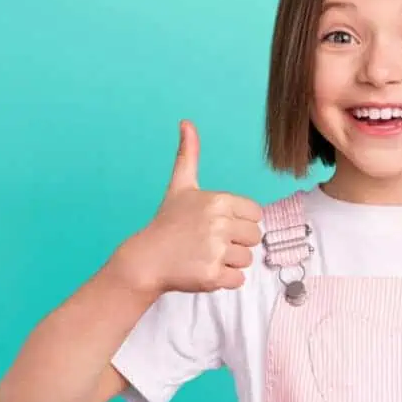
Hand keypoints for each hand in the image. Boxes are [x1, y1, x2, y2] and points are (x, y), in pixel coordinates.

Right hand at [114, 120, 263, 294]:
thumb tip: (186, 122)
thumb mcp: (180, 185)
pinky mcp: (212, 275)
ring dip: (229, 262)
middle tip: (209, 243)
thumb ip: (188, 154)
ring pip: (247, 260)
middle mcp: (219, 223)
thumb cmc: (167, 222)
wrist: (145, 259)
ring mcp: (215, 250)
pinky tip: (203, 271)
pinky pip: (238, 280)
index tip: (217, 225)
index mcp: (219, 200)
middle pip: (254, 238)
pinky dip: (224, 280)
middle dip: (236, 243)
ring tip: (204, 256)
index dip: (239, 222)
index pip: (256, 215)